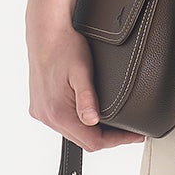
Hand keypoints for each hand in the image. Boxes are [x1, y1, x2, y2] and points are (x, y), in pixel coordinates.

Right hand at [27, 22, 146, 152]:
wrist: (46, 32)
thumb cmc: (65, 46)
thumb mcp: (82, 70)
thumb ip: (87, 97)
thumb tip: (92, 120)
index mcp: (57, 112)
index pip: (93, 142)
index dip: (117, 141)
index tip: (135, 135)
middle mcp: (47, 116)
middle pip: (83, 141)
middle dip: (108, 138)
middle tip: (128, 130)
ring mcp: (41, 113)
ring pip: (73, 134)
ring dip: (92, 132)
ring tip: (113, 123)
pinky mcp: (39, 107)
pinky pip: (62, 124)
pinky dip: (78, 123)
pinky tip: (90, 113)